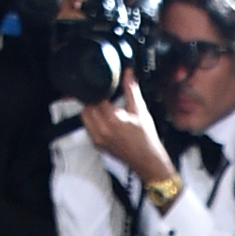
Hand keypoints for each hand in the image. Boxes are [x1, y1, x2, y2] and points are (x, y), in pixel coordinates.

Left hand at [81, 72, 174, 188]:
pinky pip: (88, 127)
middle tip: (104, 96)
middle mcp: (102, 131)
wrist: (148, 162)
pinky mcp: (97, 145)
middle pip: (87, 106)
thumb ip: (131, 89)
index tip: (105, 85)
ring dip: (91, 109)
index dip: (100, 88)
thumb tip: (128, 72)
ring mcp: (98, 139)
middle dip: (94, 99)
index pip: (96, 96)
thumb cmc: (147, 141)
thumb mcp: (140, 111)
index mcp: (113, 121)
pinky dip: (93, 120)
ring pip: (85, 116)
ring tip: (103, 107)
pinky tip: (104, 119)